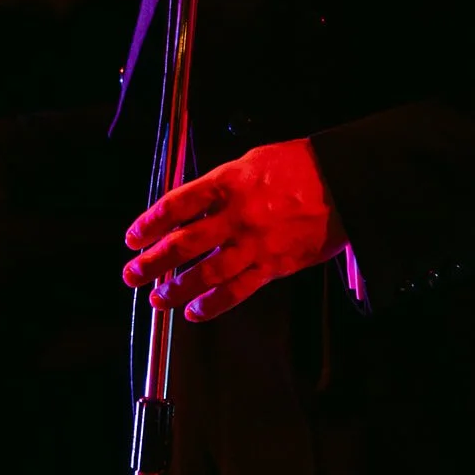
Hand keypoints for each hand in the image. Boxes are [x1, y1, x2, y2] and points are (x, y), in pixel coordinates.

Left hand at [122, 139, 345, 321]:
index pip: (176, 205)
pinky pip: (236, 291)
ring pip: (205, 274)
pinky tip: (195, 313)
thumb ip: (221, 186)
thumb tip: (192, 206)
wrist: (342, 183)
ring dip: (176, 290)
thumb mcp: (252, 162)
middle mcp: (235, 216)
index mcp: (227, 183)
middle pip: (182, 244)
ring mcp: (253, 244)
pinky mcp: (272, 266)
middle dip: (152, 262)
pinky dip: (212, 305)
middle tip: (132, 274)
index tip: (133, 237)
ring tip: (158, 299)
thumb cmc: (299, 167)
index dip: (149, 223)